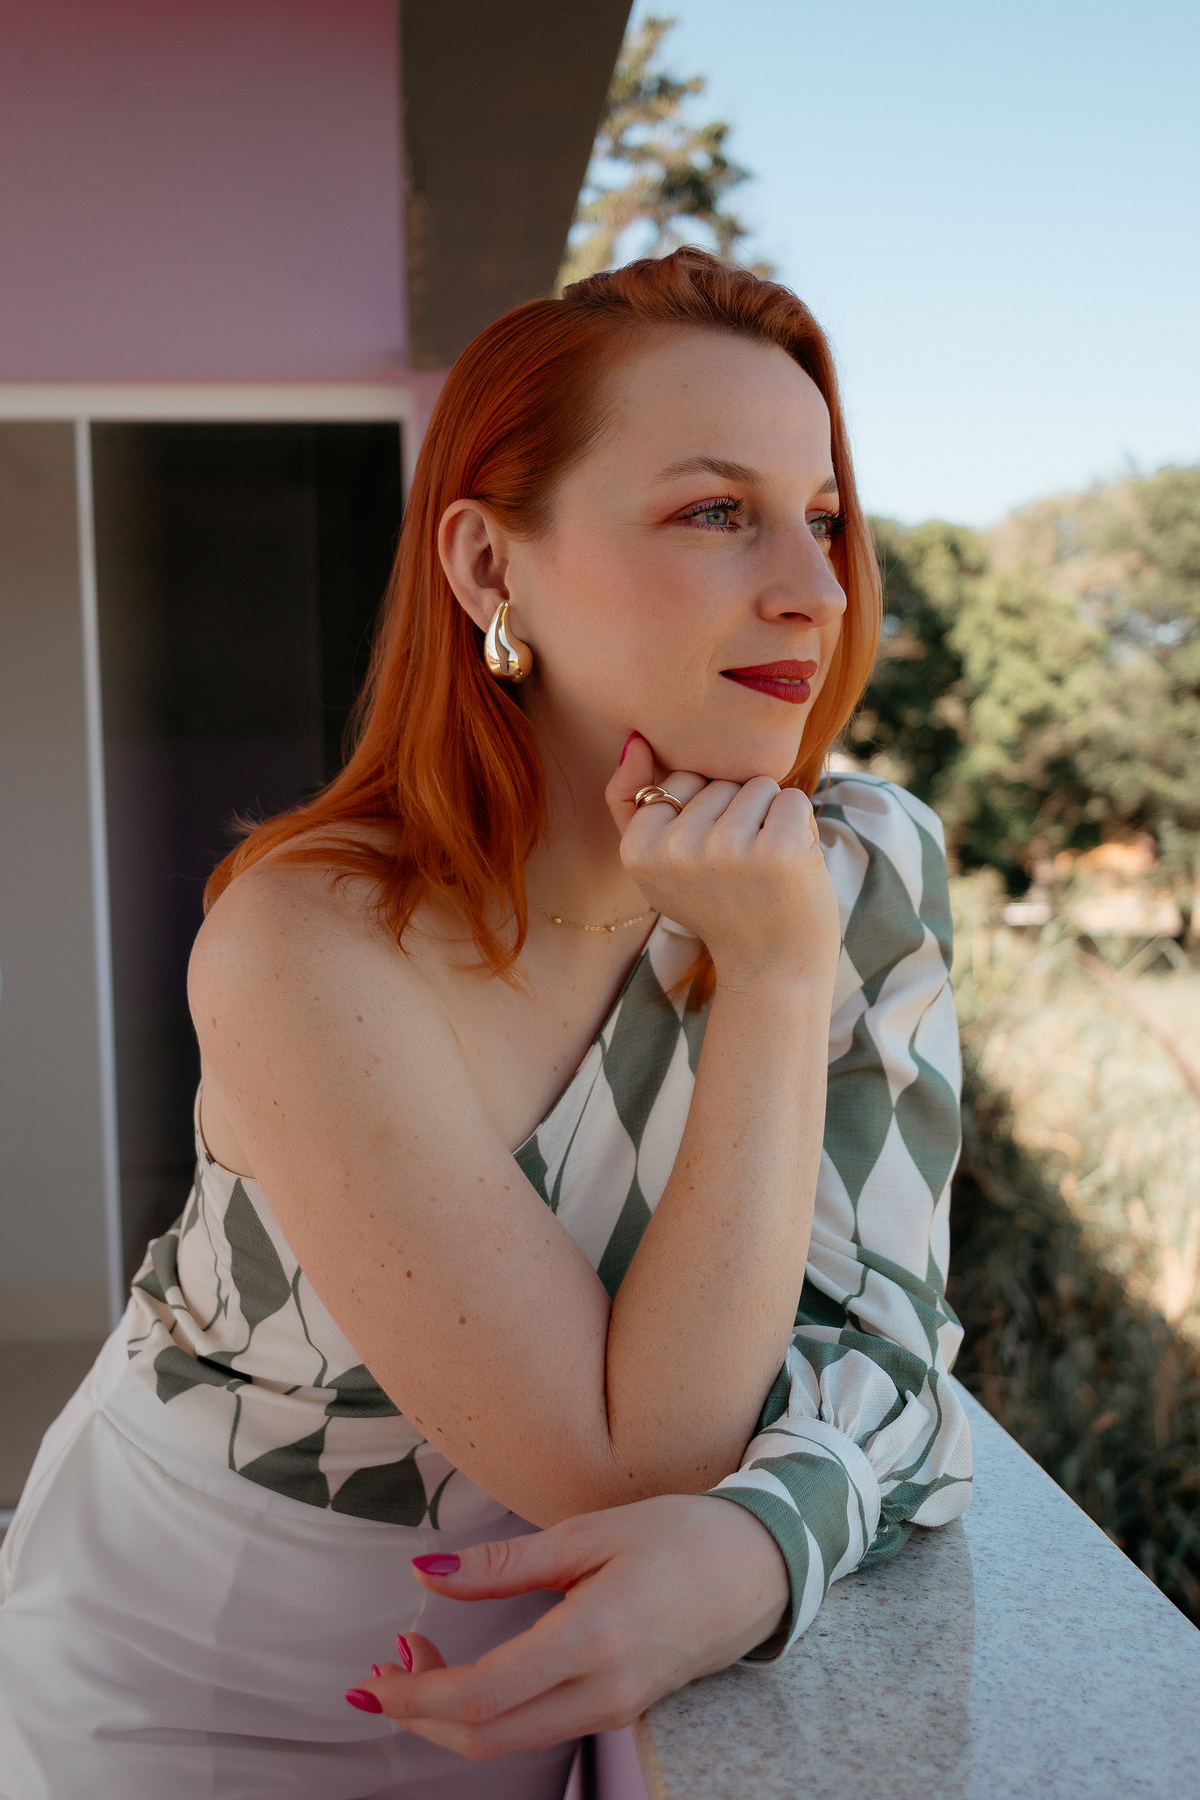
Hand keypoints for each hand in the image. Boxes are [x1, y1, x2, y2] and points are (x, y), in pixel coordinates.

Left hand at [345, 1494, 788, 1761]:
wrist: (762, 1566)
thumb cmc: (680, 1536)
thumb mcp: (588, 1533)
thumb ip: (505, 1563)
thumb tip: (426, 1573)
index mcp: (591, 1640)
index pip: (480, 1697)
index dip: (415, 1694)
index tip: (372, 1671)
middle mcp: (601, 1692)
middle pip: (484, 1738)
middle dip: (419, 1713)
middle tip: (381, 1667)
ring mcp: (613, 1711)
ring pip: (508, 1743)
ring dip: (448, 1717)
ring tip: (416, 1661)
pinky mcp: (618, 1711)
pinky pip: (537, 1730)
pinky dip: (487, 1714)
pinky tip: (466, 1674)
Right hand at [605, 734, 839, 991]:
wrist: (770, 968)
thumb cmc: (717, 906)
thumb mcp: (657, 862)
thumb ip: (632, 801)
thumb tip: (635, 740)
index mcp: (637, 851)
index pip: (679, 781)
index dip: (704, 814)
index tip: (705, 865)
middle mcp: (676, 851)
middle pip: (719, 780)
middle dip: (737, 813)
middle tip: (738, 871)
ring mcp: (727, 851)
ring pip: (756, 786)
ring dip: (770, 820)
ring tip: (763, 869)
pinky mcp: (778, 851)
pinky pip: (792, 799)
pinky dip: (801, 827)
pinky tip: (791, 866)